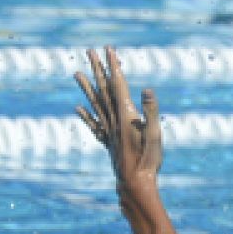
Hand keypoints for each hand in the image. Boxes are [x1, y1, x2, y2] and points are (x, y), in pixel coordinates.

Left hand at [75, 46, 161, 186]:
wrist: (135, 184)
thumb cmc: (149, 160)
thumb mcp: (156, 134)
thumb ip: (151, 111)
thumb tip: (147, 90)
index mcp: (126, 115)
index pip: (118, 84)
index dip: (113, 66)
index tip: (108, 50)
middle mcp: (114, 120)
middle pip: (104, 89)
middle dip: (98, 69)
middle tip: (90, 51)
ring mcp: (109, 131)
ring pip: (95, 104)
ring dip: (86, 87)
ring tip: (76, 73)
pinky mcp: (108, 142)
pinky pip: (94, 124)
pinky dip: (85, 115)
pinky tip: (77, 108)